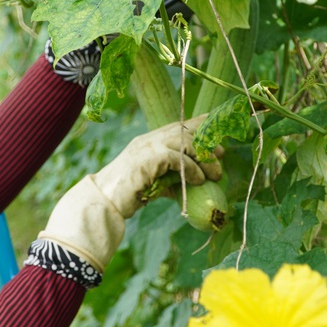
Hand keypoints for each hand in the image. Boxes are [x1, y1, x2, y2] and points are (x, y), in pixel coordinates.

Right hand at [91, 116, 221, 217]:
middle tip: (222, 154)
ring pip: (186, 142)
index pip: (179, 126)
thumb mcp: (155, 182)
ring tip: (215, 174)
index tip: (217, 132)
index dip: (200, 126)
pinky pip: (179, 159)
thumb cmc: (127, 194)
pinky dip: (193, 170)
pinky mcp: (149, 159)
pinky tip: (199, 181)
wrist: (104, 200)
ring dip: (205, 158)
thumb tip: (194, 182)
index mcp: (150, 141)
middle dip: (207, 141)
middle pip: (186, 129)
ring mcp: (148, 147)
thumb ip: (172, 178)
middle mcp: (150, 139)